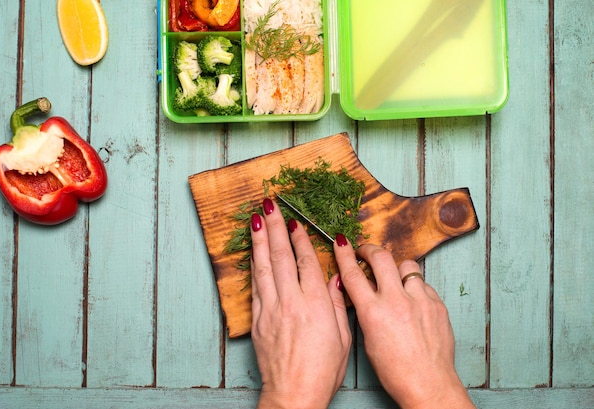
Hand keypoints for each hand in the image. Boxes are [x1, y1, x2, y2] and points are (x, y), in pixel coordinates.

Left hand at [250, 198, 351, 408]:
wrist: (293, 395)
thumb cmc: (323, 371)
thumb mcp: (342, 338)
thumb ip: (338, 305)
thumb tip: (337, 279)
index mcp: (316, 305)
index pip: (306, 262)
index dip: (300, 238)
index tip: (295, 221)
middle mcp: (291, 301)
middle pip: (282, 256)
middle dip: (275, 227)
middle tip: (269, 205)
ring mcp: (271, 309)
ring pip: (264, 266)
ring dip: (260, 240)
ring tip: (256, 218)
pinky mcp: (258, 319)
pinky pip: (255, 285)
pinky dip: (254, 264)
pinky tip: (254, 252)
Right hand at [333, 237, 475, 408]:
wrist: (428, 385)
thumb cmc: (395, 370)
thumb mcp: (368, 339)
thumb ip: (365, 309)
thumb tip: (363, 288)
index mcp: (373, 312)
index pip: (353, 273)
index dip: (344, 254)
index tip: (341, 243)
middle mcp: (396, 301)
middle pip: (380, 257)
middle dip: (369, 249)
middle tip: (365, 252)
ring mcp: (419, 300)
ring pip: (406, 266)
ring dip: (397, 270)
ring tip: (395, 281)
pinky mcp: (437, 304)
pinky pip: (423, 284)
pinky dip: (415, 288)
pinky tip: (413, 303)